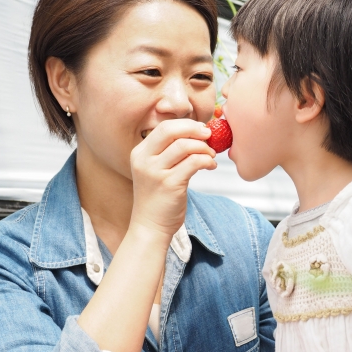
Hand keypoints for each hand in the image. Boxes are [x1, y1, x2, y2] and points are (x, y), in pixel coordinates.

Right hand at [129, 119, 215, 237]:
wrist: (150, 227)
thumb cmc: (158, 198)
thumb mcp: (156, 170)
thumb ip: (169, 151)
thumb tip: (196, 133)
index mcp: (140, 153)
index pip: (164, 127)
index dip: (186, 124)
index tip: (201, 129)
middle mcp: (144, 160)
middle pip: (171, 130)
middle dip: (194, 129)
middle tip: (209, 135)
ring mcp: (155, 172)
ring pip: (185, 146)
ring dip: (204, 148)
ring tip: (211, 155)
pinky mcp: (170, 185)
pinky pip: (194, 162)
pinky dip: (207, 160)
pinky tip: (210, 165)